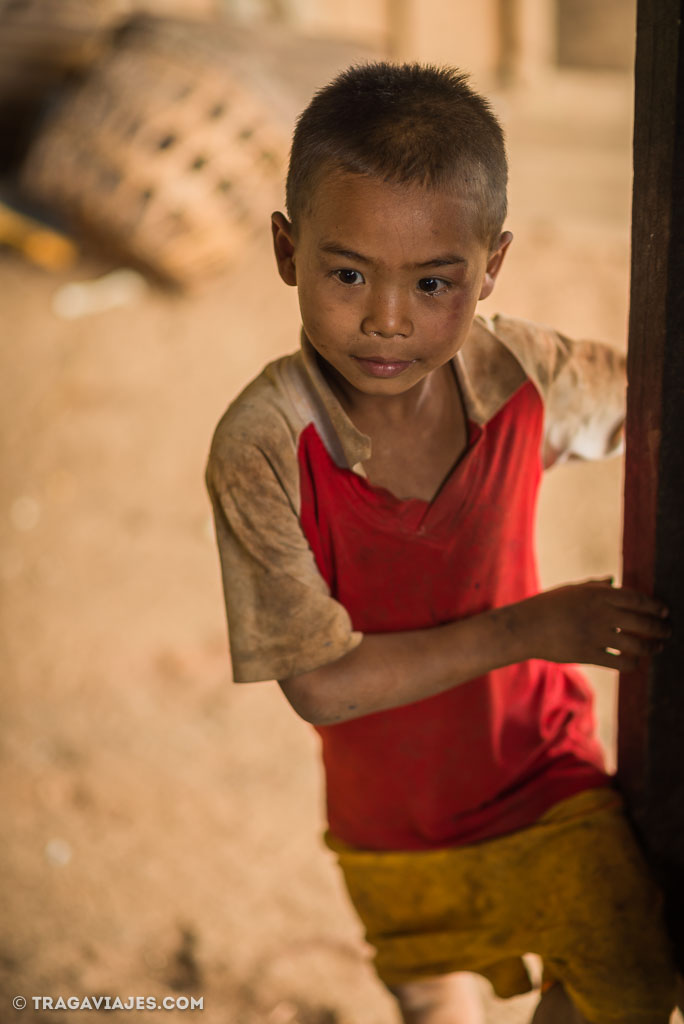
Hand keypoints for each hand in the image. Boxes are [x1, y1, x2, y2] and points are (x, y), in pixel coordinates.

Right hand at [522, 577, 670, 671]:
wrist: (525, 627)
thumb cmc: (547, 605)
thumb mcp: (572, 589)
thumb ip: (595, 585)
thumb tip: (613, 579)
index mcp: (598, 595)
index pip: (638, 600)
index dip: (656, 606)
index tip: (664, 611)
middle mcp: (601, 614)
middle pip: (642, 622)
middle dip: (660, 628)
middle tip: (667, 632)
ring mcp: (595, 635)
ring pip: (636, 645)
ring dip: (651, 648)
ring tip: (656, 648)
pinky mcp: (589, 655)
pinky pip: (620, 663)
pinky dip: (632, 664)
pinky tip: (635, 663)